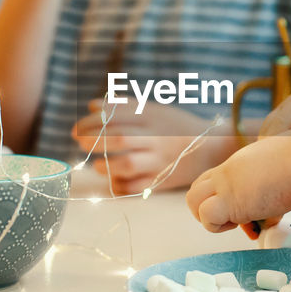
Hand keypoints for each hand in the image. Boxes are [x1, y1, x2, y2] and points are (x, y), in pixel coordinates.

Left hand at [72, 101, 235, 193]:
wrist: (213, 147)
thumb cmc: (177, 126)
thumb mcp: (155, 109)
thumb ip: (124, 106)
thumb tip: (93, 105)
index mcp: (153, 117)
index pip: (116, 117)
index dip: (92, 122)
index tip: (77, 128)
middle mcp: (156, 138)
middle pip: (119, 139)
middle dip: (93, 141)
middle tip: (80, 142)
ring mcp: (160, 160)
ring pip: (127, 163)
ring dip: (106, 165)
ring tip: (97, 165)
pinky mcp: (163, 181)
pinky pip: (137, 187)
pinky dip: (120, 185)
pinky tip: (112, 180)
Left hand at [186, 137, 290, 232]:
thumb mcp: (281, 168)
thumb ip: (271, 181)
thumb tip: (277, 200)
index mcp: (239, 163)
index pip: (212, 181)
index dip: (220, 198)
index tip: (243, 208)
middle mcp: (227, 172)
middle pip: (195, 191)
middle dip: (209, 210)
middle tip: (235, 218)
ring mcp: (226, 185)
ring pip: (192, 202)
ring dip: (213, 219)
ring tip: (240, 221)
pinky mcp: (230, 201)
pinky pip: (208, 218)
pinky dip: (221, 227)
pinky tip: (247, 224)